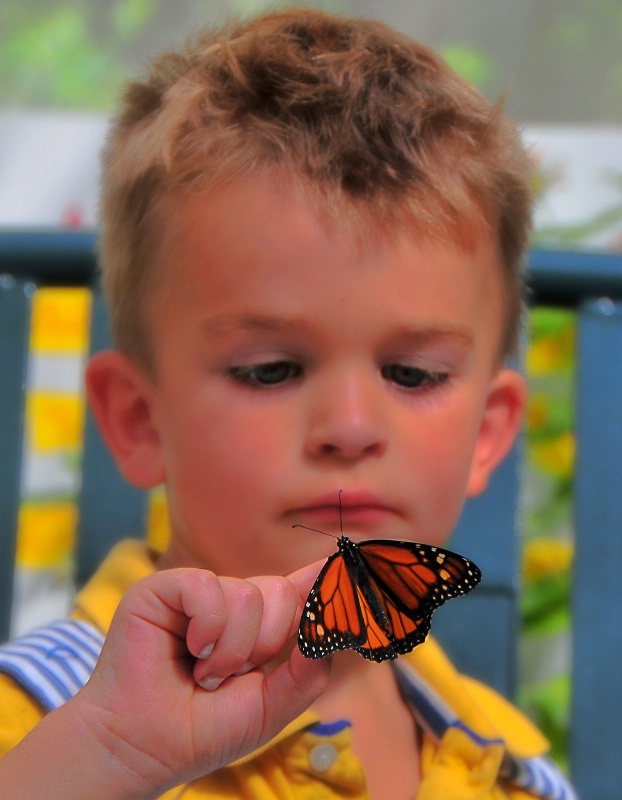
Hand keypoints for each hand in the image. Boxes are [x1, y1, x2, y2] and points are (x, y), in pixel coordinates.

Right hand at [0, 564, 329, 799]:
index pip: (298, 591)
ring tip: (203, 671)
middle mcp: (230, 602)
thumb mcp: (269, 708)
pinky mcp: (164, 588)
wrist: (143, 746)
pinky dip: (207, 628)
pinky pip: (208, 587)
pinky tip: (189, 650)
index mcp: (256, 627)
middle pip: (280, 591)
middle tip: (231, 674)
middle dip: (266, 643)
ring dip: (232, 648)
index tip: (350, 561)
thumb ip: (305, 672)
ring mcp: (198, 592)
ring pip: (248, 593)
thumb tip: (326, 632)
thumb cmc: (201, 729)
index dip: (324, 577)